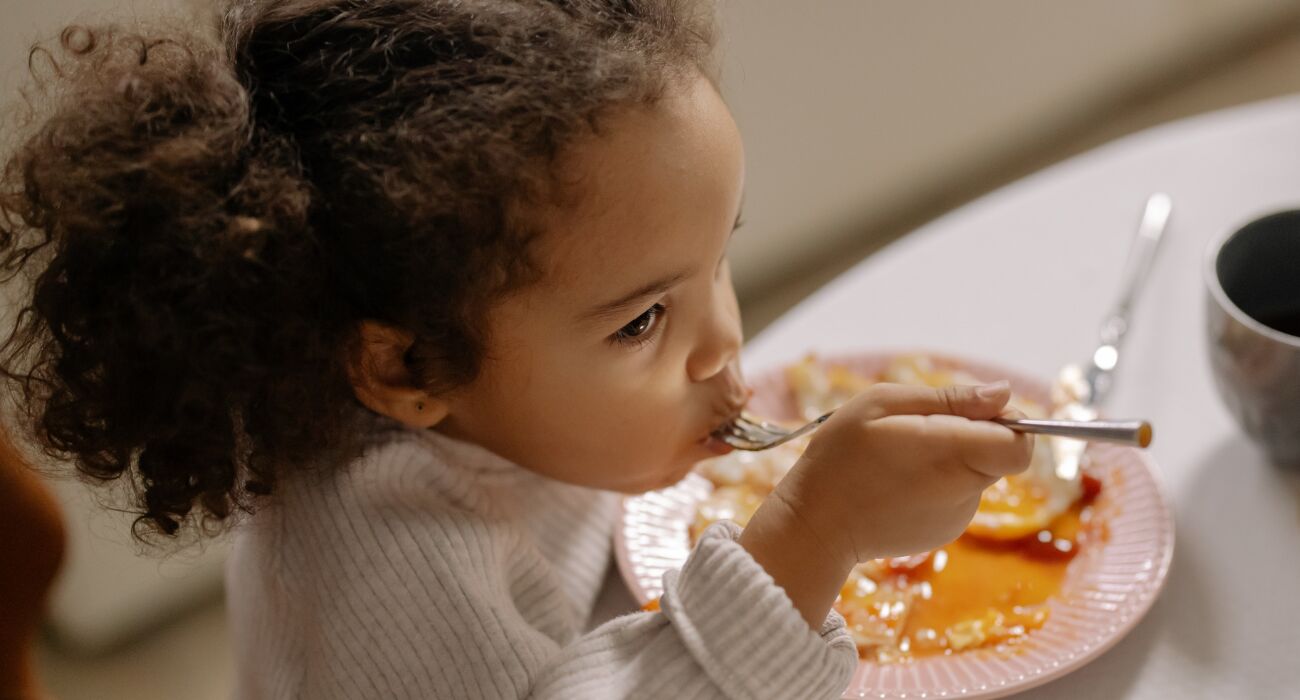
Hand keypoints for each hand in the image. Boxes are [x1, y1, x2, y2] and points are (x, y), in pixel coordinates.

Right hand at [738, 381, 1032, 627]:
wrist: (815, 525)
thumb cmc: (841, 456)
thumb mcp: (883, 404)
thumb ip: (950, 398)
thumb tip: (1004, 393)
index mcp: (953, 452)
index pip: (1021, 443)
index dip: (1008, 423)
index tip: (971, 412)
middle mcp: (964, 489)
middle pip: (1000, 455)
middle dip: (972, 435)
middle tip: (919, 431)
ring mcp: (958, 516)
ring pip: (978, 474)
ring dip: (952, 459)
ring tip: (899, 459)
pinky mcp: (944, 532)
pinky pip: (957, 495)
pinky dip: (937, 483)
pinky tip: (897, 483)